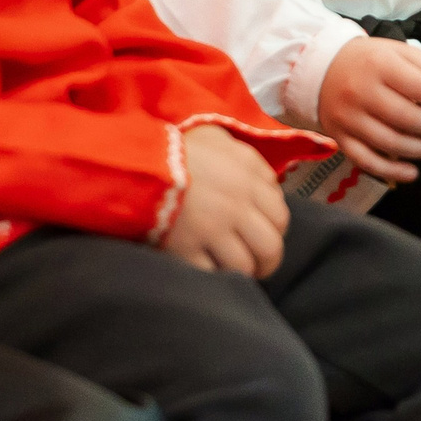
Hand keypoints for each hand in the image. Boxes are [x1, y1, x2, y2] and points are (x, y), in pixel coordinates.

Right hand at [162, 123, 291, 275]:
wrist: (139, 163)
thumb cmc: (182, 151)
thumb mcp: (224, 143)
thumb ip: (252, 165)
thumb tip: (270, 188)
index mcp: (249, 180)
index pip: (281, 219)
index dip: (276, 232)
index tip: (266, 236)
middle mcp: (236, 207)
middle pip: (269, 248)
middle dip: (267, 262)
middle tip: (258, 266)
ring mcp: (211, 231)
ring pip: (243, 267)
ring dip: (241, 273)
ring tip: (233, 270)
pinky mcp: (185, 250)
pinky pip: (211, 275)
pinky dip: (213, 277)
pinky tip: (209, 270)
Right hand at [319, 36, 420, 184]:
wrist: (321, 67)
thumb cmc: (368, 60)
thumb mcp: (400, 51)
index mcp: (381, 66)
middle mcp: (362, 92)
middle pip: (408, 119)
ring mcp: (349, 118)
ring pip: (391, 143)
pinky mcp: (340, 137)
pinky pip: (366, 160)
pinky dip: (391, 171)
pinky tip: (413, 172)